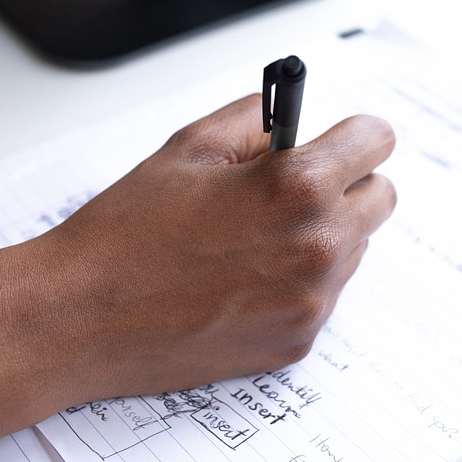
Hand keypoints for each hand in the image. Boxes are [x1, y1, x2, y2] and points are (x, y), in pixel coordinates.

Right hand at [9, 93, 396, 406]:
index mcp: (296, 188)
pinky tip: (241, 280)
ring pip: (351, 250)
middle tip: (295, 188)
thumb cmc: (126, 233)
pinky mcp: (295, 343)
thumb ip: (257, 119)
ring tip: (252, 240)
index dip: (354, 133)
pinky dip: (295, 283)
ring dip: (320, 235)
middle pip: (379, 198)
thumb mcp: (189, 147)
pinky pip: (321, 297)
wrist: (81, 317)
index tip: (341, 139)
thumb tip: (290, 120)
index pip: (377, 142)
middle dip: (346, 183)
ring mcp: (310, 303)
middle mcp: (317, 249)